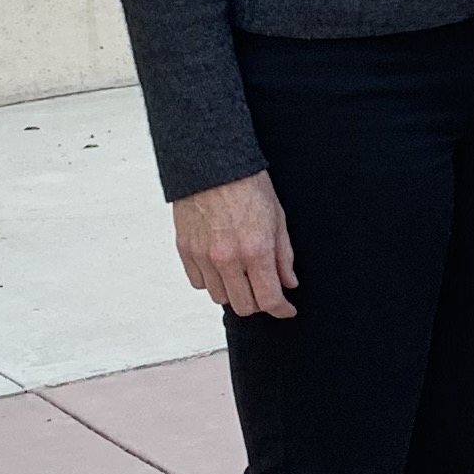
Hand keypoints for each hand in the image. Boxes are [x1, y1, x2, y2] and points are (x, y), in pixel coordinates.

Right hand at [171, 172, 297, 317]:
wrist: (212, 163)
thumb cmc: (248, 185)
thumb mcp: (278, 218)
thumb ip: (283, 256)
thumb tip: (288, 283)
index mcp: (256, 251)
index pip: (269, 299)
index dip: (281, 309)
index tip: (286, 309)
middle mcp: (227, 259)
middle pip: (243, 306)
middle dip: (258, 303)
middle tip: (265, 290)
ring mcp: (203, 256)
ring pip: (219, 297)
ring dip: (234, 292)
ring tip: (243, 276)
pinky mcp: (185, 250)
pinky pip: (198, 282)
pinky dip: (211, 281)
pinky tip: (221, 268)